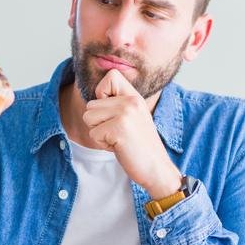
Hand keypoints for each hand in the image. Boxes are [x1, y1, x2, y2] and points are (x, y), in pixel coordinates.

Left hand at [83, 69, 181, 198]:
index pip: (110, 76)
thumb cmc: (140, 146)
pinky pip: (93, 134)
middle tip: (119, 133)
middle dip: (98, 122)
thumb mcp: (134, 117)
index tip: (112, 110)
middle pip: (91, 104)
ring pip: (88, 118)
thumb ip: (118, 104)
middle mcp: (131, 101)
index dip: (102, 93)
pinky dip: (103, 144)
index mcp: (135, 96)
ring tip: (119, 139)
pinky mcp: (118, 129)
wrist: (156, 168)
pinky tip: (120, 147)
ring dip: (99, 133)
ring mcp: (125, 114)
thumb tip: (93, 100)